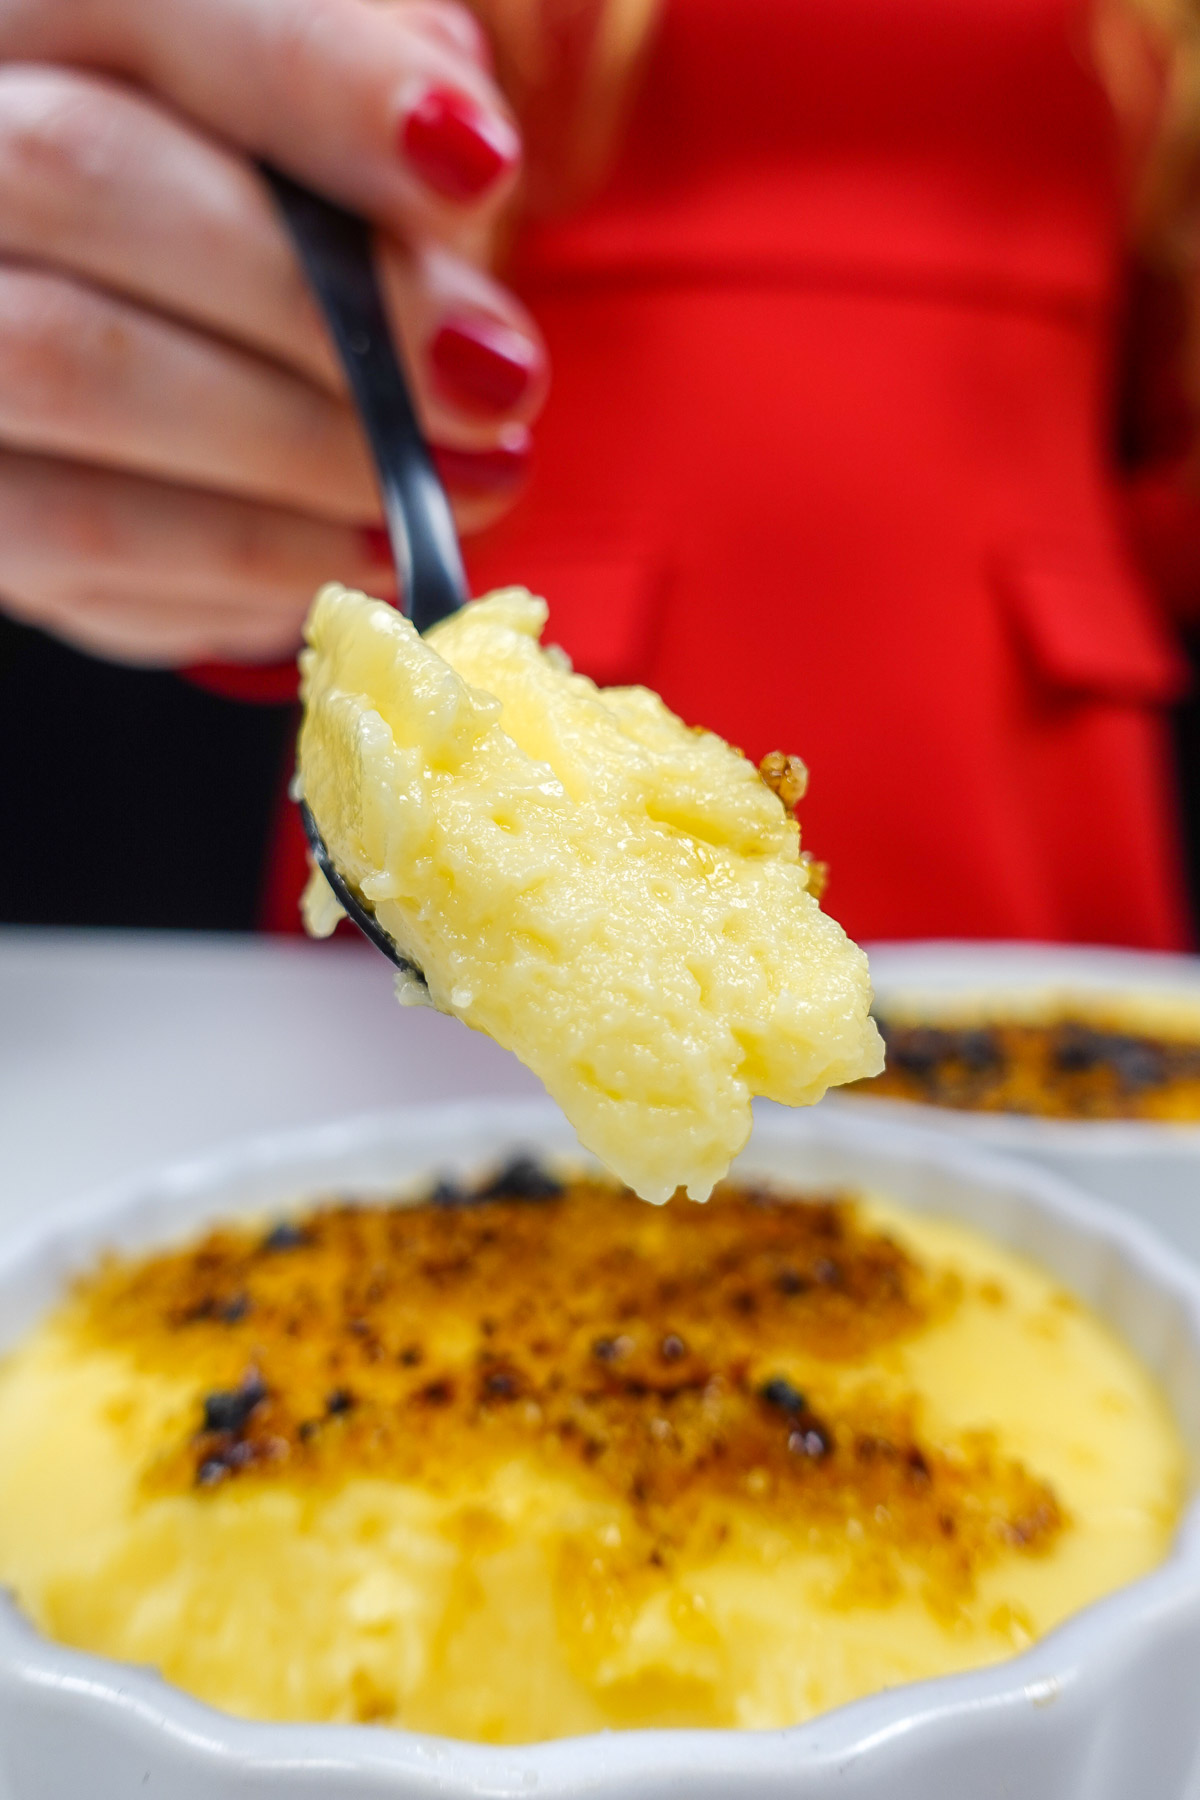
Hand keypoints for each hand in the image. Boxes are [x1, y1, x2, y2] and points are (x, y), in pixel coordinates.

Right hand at [0, 0, 546, 664]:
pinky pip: (78, 536)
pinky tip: (371, 554)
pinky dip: (252, 556)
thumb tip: (455, 165)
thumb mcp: (308, 122)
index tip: (482, 165)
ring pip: (71, 360)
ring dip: (300, 446)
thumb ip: (361, 99)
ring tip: (460, 488)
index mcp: (32, 11)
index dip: (315, 78)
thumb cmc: (249, 207)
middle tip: (495, 378)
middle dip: (316, 293)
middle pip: (83, 170)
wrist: (143, 333)